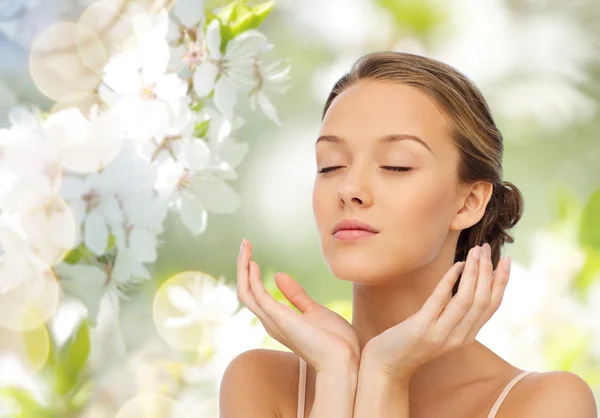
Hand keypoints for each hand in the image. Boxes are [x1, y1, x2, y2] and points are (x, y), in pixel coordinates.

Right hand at [237, 238, 360, 371]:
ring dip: (243, 268)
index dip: (250, 276)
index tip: (252, 256)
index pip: (255, 296)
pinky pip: (258, 296)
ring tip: (245, 247)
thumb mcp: (315, 311)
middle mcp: (270, 322)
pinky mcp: (279, 319)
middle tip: (244, 245)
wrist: (345, 359)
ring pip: (246, 293)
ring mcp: (273, 322)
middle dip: (243, 267)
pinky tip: (254, 264)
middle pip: (245, 292)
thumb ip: (296, 296)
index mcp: (278, 321)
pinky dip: (252, 279)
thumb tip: (279, 275)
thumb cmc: (334, 340)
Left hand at [361, 243, 511, 381]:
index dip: (501, 282)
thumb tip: (467, 282)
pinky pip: (440, 300)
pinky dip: (450, 280)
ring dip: (474, 272)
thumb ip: (455, 314)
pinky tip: (456, 265)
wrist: (387, 365)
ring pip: (466, 299)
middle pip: (482, 300)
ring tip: (475, 251)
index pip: (492, 306)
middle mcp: (458, 337)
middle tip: (486, 247)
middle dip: (488, 271)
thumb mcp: (440, 329)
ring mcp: (440, 334)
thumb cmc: (410, 342)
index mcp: (466, 336)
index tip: (507, 260)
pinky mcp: (421, 329)